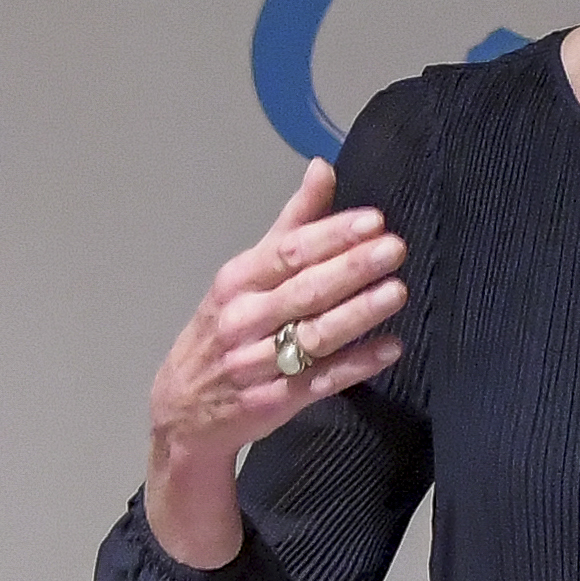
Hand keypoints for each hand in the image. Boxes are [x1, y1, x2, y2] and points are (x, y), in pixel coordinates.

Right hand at [144, 161, 405, 567]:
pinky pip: (321, 381)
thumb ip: (291, 224)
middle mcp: (243, 320)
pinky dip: (356, 364)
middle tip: (393, 248)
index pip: (288, 253)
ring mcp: (256, 364)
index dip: (331, 236)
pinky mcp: (274, 403)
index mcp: (236, 282)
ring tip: (397, 291)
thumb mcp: (245, 275)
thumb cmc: (222, 332)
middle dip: (351, 268)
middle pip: (303, 291)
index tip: (373, 221)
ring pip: (313, 336)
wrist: (182, 411)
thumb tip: (322, 168)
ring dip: (357, 314)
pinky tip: (390, 348)